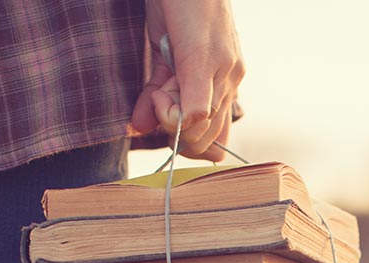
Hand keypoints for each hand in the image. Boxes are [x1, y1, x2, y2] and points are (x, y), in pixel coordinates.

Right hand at [130, 0, 242, 160]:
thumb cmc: (177, 9)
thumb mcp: (165, 56)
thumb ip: (156, 93)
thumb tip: (139, 129)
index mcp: (224, 81)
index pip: (213, 139)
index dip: (182, 139)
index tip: (161, 112)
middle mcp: (230, 81)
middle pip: (207, 143)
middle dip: (175, 134)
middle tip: (157, 101)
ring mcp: (223, 73)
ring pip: (202, 132)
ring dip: (171, 123)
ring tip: (158, 90)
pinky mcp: (206, 63)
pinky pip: (196, 111)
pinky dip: (169, 113)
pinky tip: (157, 90)